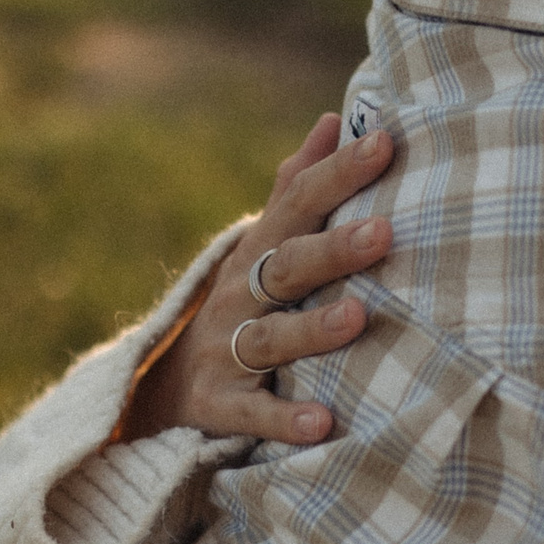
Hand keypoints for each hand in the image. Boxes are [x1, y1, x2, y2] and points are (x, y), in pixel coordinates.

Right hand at [127, 114, 394, 445]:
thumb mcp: (261, 246)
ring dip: (313, 328)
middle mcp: (238, 297)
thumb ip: (296, 189)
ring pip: (270, 337)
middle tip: (385, 231)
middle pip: (286, 267)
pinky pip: (252, 415)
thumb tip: (335, 120)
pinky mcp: (217, 407)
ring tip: (358, 317)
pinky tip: (323, 422)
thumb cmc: (239, 306)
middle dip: (333, 249)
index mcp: (257, 252)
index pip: (299, 204)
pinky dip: (284, 419)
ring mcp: (225, 352)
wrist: (158, 389)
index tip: (386, 142)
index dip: (339, 172)